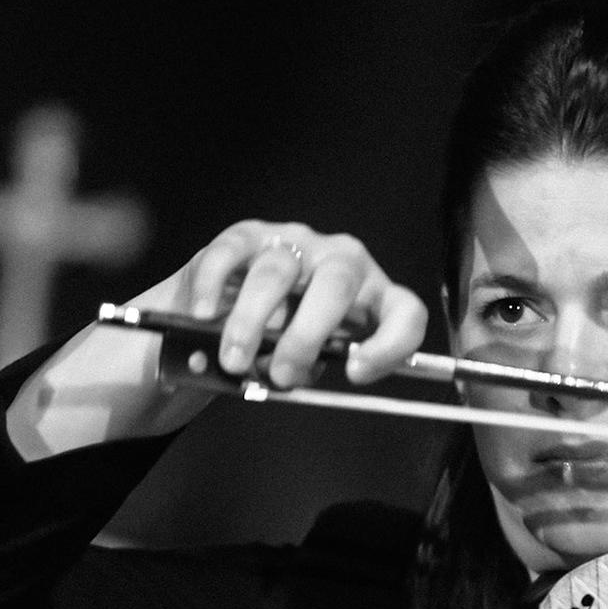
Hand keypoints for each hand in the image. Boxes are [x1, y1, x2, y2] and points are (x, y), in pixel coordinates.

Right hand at [172, 219, 426, 386]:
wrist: (220, 321)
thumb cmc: (273, 346)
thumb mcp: (301, 364)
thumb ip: (305, 369)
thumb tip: (289, 374)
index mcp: (369, 299)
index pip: (404, 311)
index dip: (390, 343)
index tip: (356, 372)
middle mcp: (340, 261)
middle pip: (336, 284)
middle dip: (306, 335)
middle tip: (280, 373)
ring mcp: (295, 242)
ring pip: (277, 271)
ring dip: (252, 322)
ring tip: (234, 360)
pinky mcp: (248, 234)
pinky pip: (232, 252)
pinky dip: (214, 287)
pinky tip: (203, 314)